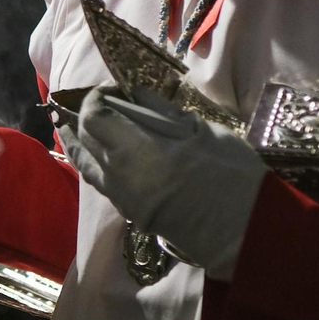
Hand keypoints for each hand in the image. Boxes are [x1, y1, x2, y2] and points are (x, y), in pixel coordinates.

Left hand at [74, 83, 267, 278]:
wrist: (248, 231)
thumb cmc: (232, 176)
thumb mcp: (201, 131)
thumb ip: (161, 111)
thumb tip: (134, 94)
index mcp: (135, 151)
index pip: (93, 115)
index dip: (97, 96)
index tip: (114, 88)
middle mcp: (118, 175)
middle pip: (84, 137)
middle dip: (86, 115)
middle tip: (102, 102)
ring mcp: (121, 197)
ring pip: (85, 163)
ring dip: (78, 141)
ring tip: (71, 125)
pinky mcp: (131, 212)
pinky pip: (99, 181)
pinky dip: (91, 161)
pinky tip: (94, 152)